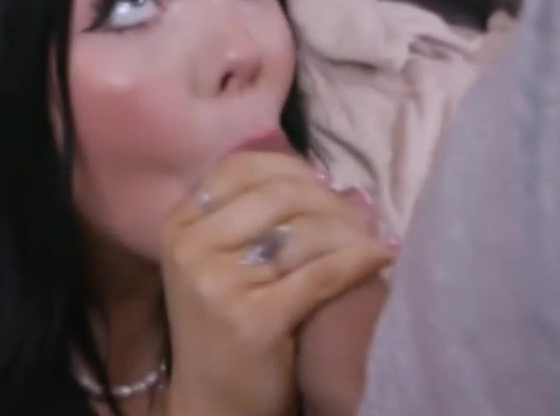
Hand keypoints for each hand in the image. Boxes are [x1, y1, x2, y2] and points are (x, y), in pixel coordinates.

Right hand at [160, 152, 392, 415]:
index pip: (239, 168)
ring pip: (305, 232)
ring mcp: (217, 283)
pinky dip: (361, 261)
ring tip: (372, 236)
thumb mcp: (213, 262)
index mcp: (178, 225)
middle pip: (277, 194)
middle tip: (359, 214)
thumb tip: (324, 177)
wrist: (214, 400)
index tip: (323, 184)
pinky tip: (381, 257)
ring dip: (351, 230)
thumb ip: (245, 217)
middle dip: (329, 200)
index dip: (291, 167)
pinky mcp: (254, 317)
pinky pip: (323, 273)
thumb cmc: (223, 325)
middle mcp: (190, 247)